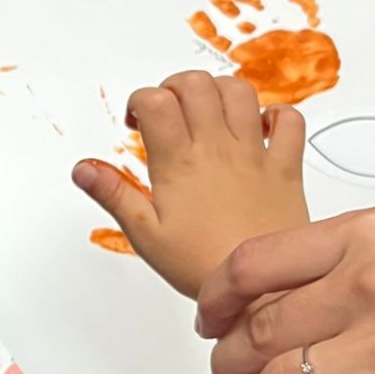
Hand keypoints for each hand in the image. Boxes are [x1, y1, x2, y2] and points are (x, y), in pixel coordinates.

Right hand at [73, 72, 308, 298]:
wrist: (261, 289)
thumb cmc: (203, 265)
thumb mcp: (146, 235)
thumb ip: (113, 195)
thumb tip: (84, 169)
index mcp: (179, 164)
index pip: (155, 102)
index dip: (140, 101)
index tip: (137, 121)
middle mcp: (217, 150)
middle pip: (195, 84)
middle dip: (174, 87)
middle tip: (168, 111)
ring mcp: (254, 154)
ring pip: (239, 91)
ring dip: (218, 91)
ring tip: (207, 111)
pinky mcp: (284, 166)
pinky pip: (290, 120)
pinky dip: (276, 114)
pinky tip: (259, 127)